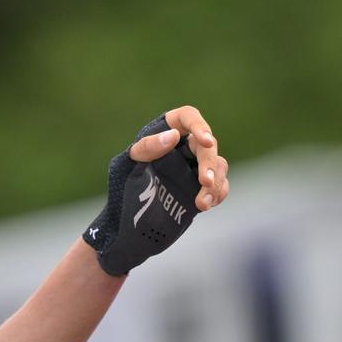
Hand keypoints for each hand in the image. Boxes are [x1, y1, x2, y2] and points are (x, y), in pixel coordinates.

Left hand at [83, 105, 231, 276]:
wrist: (125, 223)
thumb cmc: (121, 188)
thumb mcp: (126, 166)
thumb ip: (146, 149)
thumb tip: (173, 136)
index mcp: (164, 133)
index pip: (187, 118)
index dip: (200, 126)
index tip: (206, 141)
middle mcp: (183, 147)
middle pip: (207, 146)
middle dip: (209, 164)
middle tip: (204, 182)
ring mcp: (193, 167)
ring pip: (218, 165)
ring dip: (215, 183)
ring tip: (202, 204)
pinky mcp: (200, 187)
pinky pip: (220, 184)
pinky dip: (218, 193)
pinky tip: (206, 205)